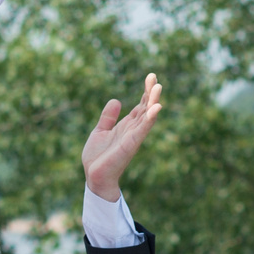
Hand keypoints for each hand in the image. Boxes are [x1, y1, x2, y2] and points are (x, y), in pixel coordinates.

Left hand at [81, 74, 163, 203]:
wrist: (94, 176)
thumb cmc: (98, 157)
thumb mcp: (100, 131)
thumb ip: (108, 117)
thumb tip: (116, 100)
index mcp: (126, 126)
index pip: (140, 106)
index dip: (145, 92)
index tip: (150, 77)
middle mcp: (133, 130)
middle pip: (146, 108)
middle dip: (151, 93)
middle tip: (154, 77)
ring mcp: (133, 136)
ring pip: (147, 116)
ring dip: (153, 102)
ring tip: (158, 87)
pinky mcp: (131, 144)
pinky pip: (143, 129)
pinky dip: (150, 118)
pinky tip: (156, 107)